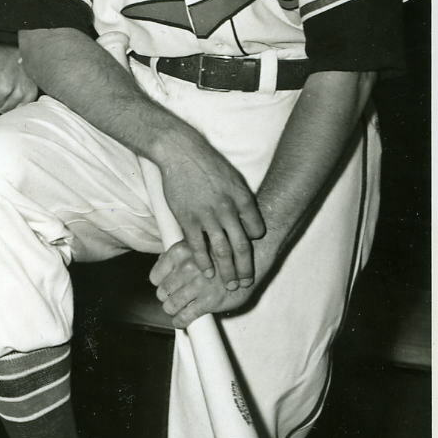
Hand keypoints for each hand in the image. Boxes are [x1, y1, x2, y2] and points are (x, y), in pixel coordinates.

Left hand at [0, 44, 38, 113]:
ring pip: (5, 109)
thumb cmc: (0, 54)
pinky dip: (15, 104)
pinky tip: (13, 95)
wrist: (23, 48)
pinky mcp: (30, 94)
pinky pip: (18, 108)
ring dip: (2, 103)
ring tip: (2, 93)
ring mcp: (20, 92)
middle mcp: (7, 89)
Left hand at [150, 236, 277, 326]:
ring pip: (171, 305)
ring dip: (172, 310)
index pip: (155, 276)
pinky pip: (186, 316)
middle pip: (162, 292)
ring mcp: (198, 285)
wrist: (252, 254)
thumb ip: (178, 253)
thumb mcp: (198, 243)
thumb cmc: (224, 249)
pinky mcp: (210, 300)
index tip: (165, 287)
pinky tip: (181, 321)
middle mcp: (187, 268)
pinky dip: (180, 321)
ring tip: (177, 309)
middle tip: (173, 299)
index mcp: (180, 252)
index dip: (159, 284)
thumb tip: (161, 262)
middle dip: (166, 297)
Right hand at [154, 127, 264, 290]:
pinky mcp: (188, 219)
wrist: (182, 152)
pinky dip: (203, 262)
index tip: (252, 255)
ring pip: (221, 251)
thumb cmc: (208, 164)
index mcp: (241, 199)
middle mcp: (227, 210)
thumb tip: (248, 219)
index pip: (256, 230)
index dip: (255, 245)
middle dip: (245, 269)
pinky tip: (207, 272)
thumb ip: (241, 200)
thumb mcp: (233, 178)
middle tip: (246, 283)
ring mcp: (207, 216)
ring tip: (229, 285)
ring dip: (226, 272)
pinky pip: (197, 246)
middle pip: (241, 247)